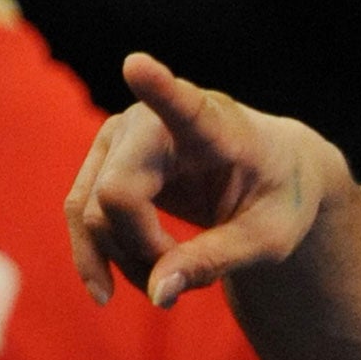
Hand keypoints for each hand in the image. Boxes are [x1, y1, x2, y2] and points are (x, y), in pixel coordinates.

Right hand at [65, 54, 336, 307]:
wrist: (272, 173)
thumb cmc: (279, 197)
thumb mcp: (269, 238)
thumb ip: (217, 261)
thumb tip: (156, 294)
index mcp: (218, 126)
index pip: (184, 105)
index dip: (158, 87)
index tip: (138, 65)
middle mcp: (157, 119)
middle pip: (116, 194)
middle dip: (143, 249)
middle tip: (196, 281)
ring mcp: (122, 134)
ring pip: (90, 210)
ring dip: (125, 260)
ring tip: (177, 281)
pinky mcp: (104, 158)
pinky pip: (81, 214)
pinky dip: (101, 256)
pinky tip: (126, 285)